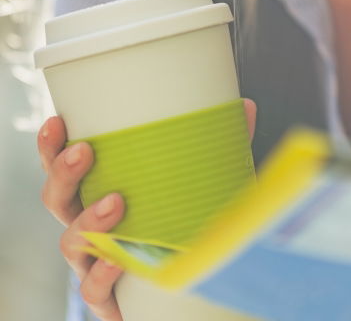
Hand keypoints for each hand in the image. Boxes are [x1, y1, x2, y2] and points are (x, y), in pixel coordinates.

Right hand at [38, 99, 257, 320]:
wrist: (196, 295)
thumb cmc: (189, 227)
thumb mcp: (203, 184)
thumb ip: (221, 148)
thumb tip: (244, 106)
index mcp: (101, 191)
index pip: (65, 167)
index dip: (52, 147)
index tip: (58, 121)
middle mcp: (89, 226)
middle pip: (56, 200)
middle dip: (63, 174)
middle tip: (84, 152)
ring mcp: (94, 264)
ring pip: (69, 243)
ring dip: (87, 221)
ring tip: (115, 203)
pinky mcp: (108, 299)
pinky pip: (92, 290)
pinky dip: (102, 275)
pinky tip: (119, 261)